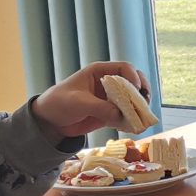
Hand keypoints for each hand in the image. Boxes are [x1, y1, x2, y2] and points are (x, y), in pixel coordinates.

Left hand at [34, 62, 150, 138]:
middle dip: (142, 92)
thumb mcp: (78, 102)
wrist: (49, 121)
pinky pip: (126, 116)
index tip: (137, 89)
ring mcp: (110, 99)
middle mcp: (108, 83)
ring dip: (140, 108)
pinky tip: (132, 127)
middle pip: (134, 82)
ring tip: (142, 118)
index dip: (134, 77)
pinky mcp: (110, 113)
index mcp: (100, 72)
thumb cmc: (59, 103)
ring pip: (132, 100)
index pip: (124, 68)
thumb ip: (100, 107)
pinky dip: (131, 121)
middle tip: (145, 103)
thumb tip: (121, 115)